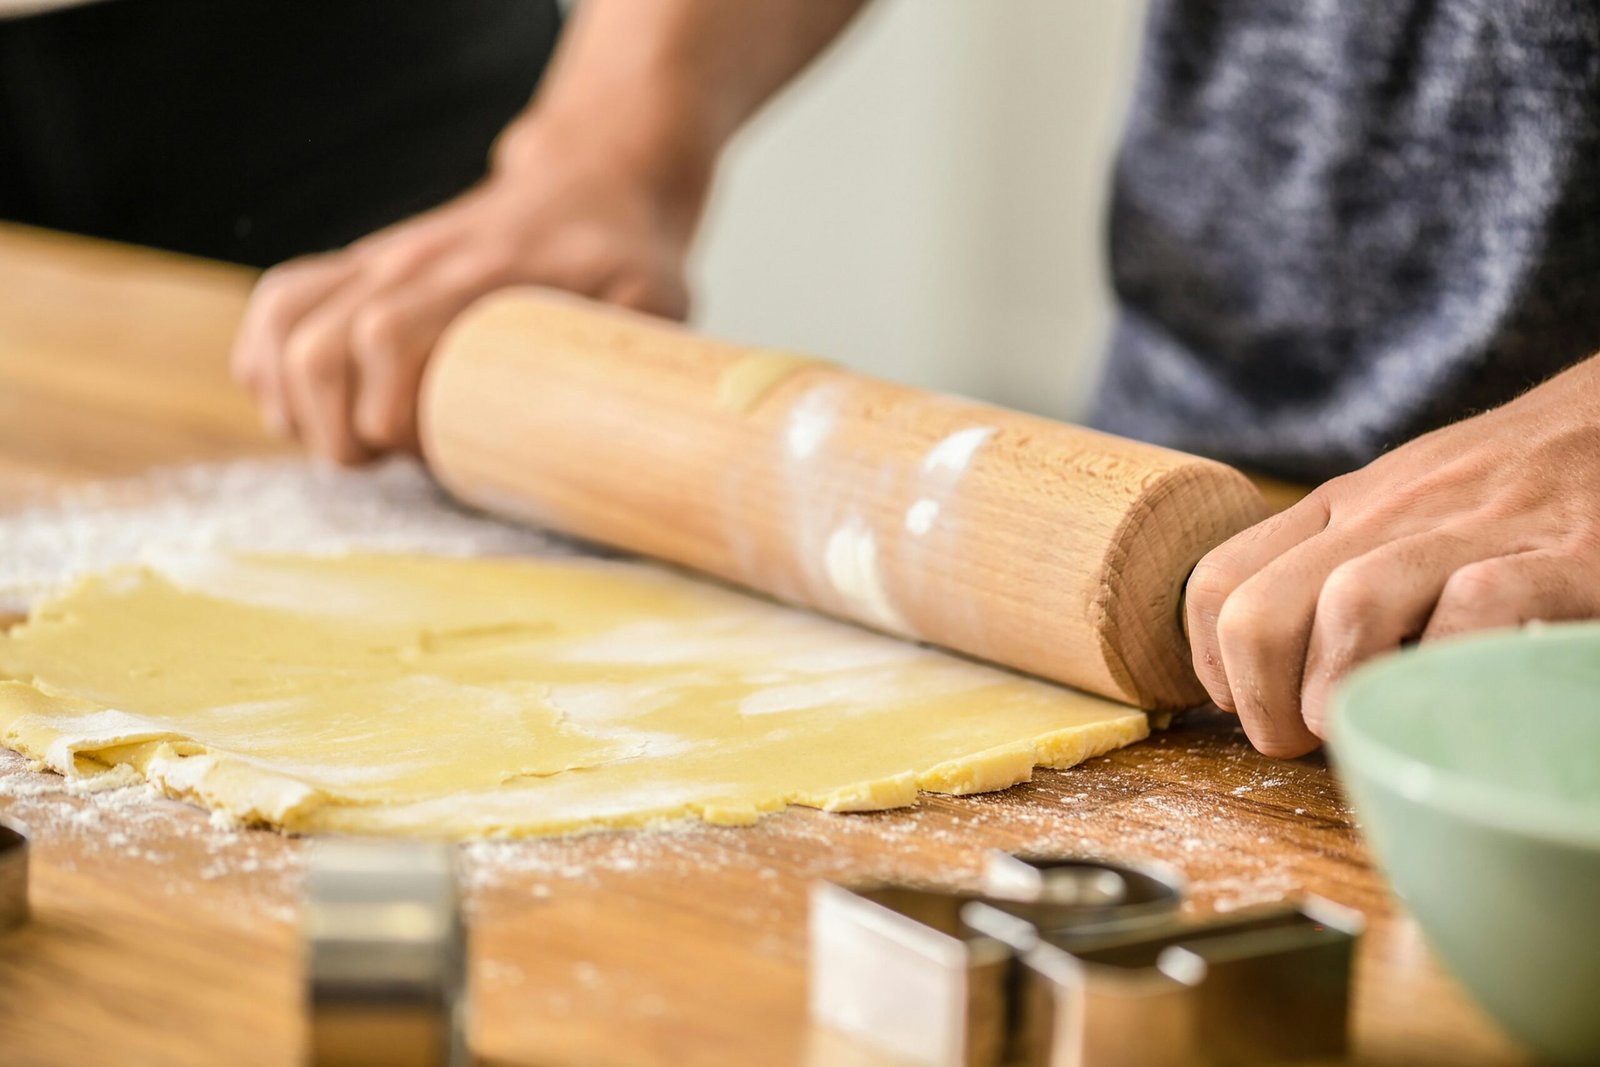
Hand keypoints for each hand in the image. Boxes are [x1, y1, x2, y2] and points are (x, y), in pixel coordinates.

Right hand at [231, 127, 697, 462]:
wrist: (594, 177)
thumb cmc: (626, 254)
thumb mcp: (654, 299)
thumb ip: (638, 356)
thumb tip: (646, 432)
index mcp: (481, 276)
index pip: (388, 335)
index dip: (388, 413)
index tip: (422, 455)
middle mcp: (413, 263)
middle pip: (319, 345)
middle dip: (334, 427)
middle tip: (383, 462)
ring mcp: (379, 260)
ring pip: (285, 322)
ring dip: (292, 399)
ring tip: (343, 442)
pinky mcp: (361, 266)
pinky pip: (279, 302)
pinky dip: (266, 359)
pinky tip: (298, 404)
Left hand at [1185, 355, 1599, 756]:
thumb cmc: (1503, 486)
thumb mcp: (1397, 506)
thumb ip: (1335, 566)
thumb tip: (1267, 670)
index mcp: (1341, 508)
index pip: (1219, 580)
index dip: (1212, 663)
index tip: (1243, 705)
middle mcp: (1387, 514)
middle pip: (1261, 610)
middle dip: (1261, 698)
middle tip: (1297, 738)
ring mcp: (1471, 530)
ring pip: (1352, 605)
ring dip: (1340, 688)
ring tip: (1364, 726)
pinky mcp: (1560, 555)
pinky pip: (1479, 604)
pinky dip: (1454, 660)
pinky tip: (1457, 691)